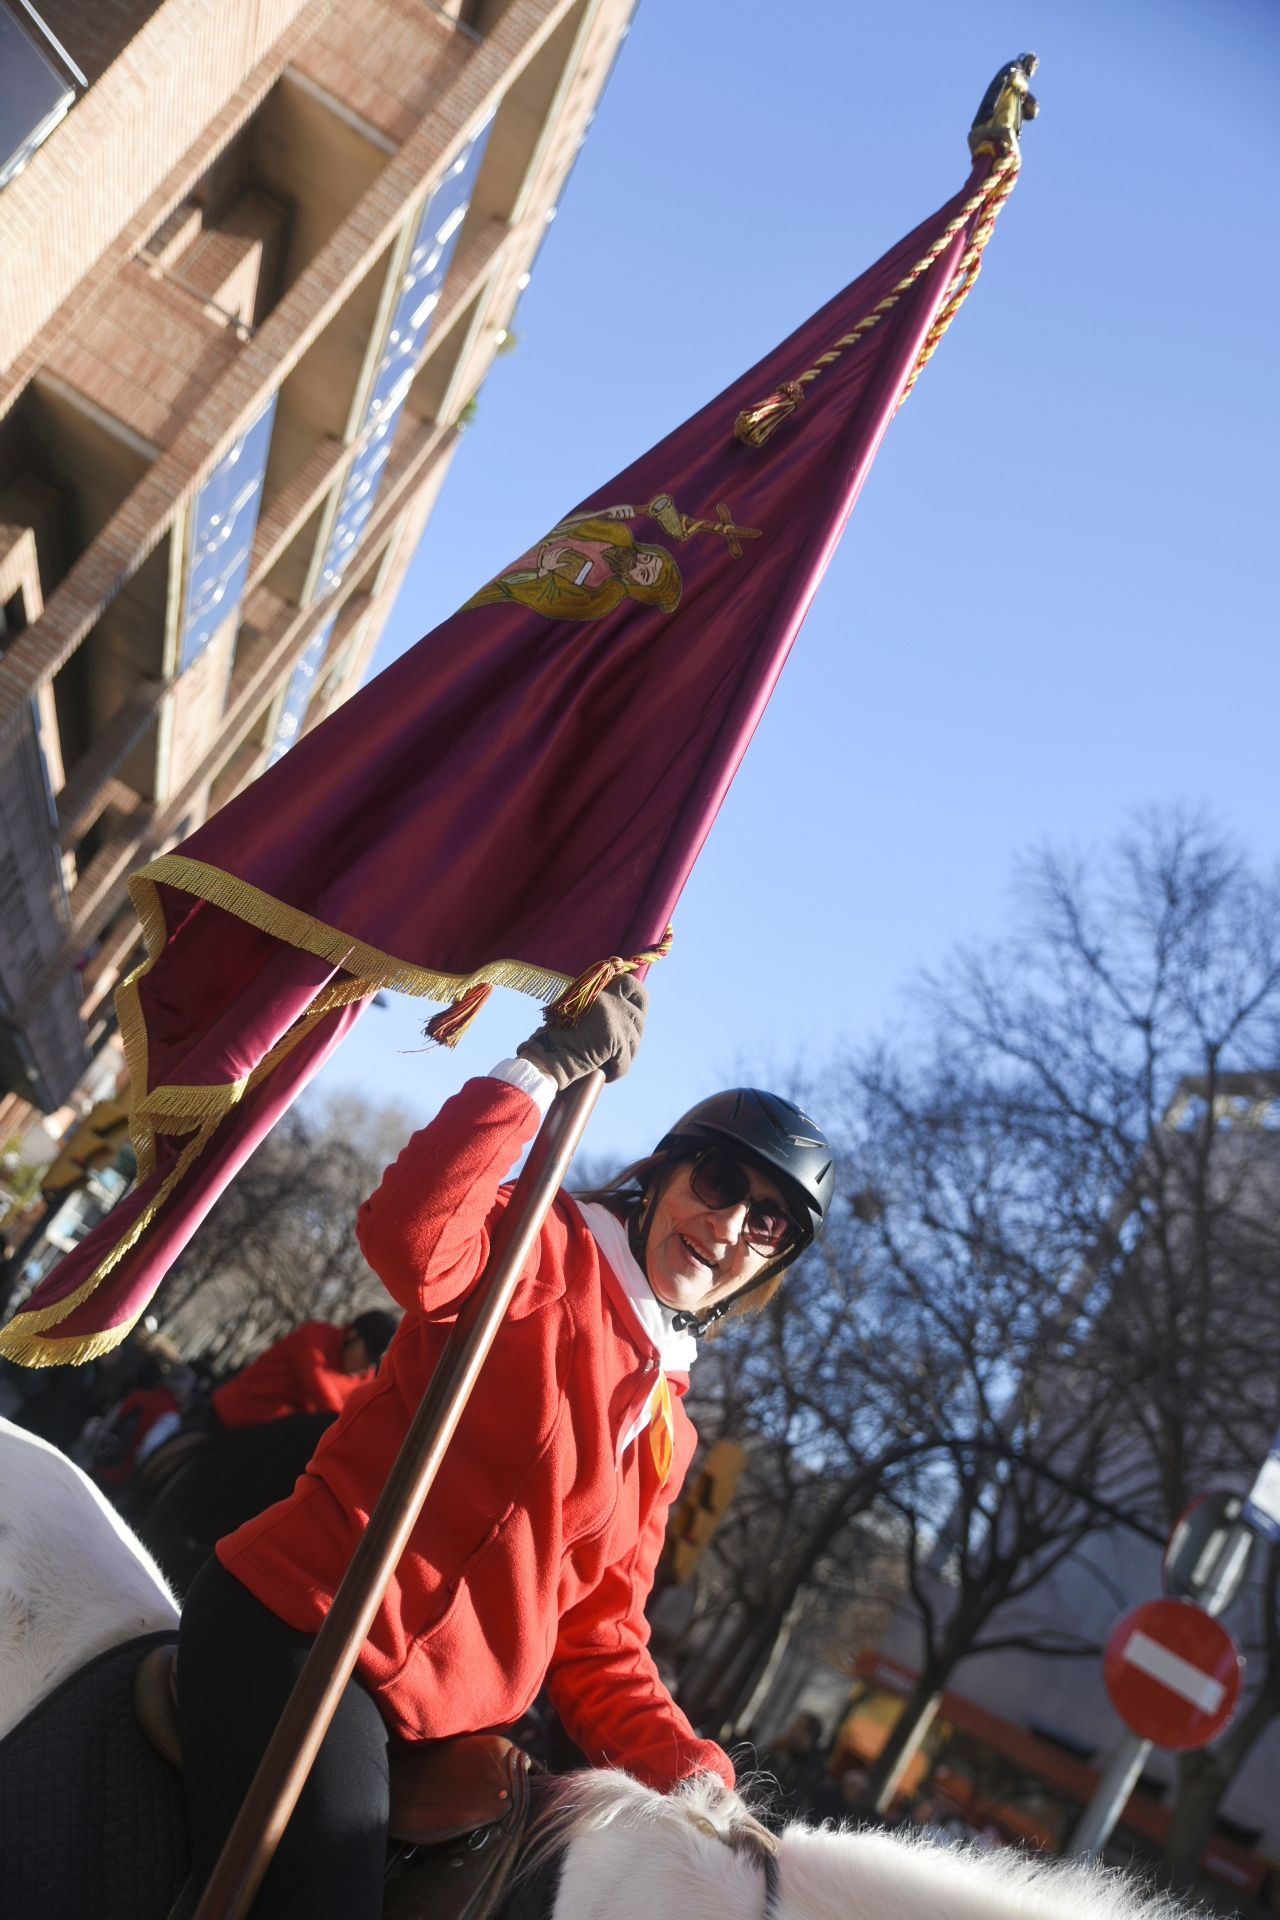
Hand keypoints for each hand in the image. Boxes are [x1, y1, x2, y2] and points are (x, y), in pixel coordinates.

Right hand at [517, 976, 647, 1089]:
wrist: (544, 1052)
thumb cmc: (552, 1036)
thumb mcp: (575, 1012)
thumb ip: (596, 1007)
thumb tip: (617, 1017)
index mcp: (598, 988)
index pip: (628, 983)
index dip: (634, 996)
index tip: (632, 1008)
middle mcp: (610, 998)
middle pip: (642, 1002)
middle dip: (638, 1022)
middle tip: (628, 1040)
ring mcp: (616, 1017)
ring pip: (635, 1037)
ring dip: (625, 1053)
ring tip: (611, 1062)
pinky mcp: (615, 1038)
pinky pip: (625, 1060)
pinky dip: (618, 1071)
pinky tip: (608, 1075)